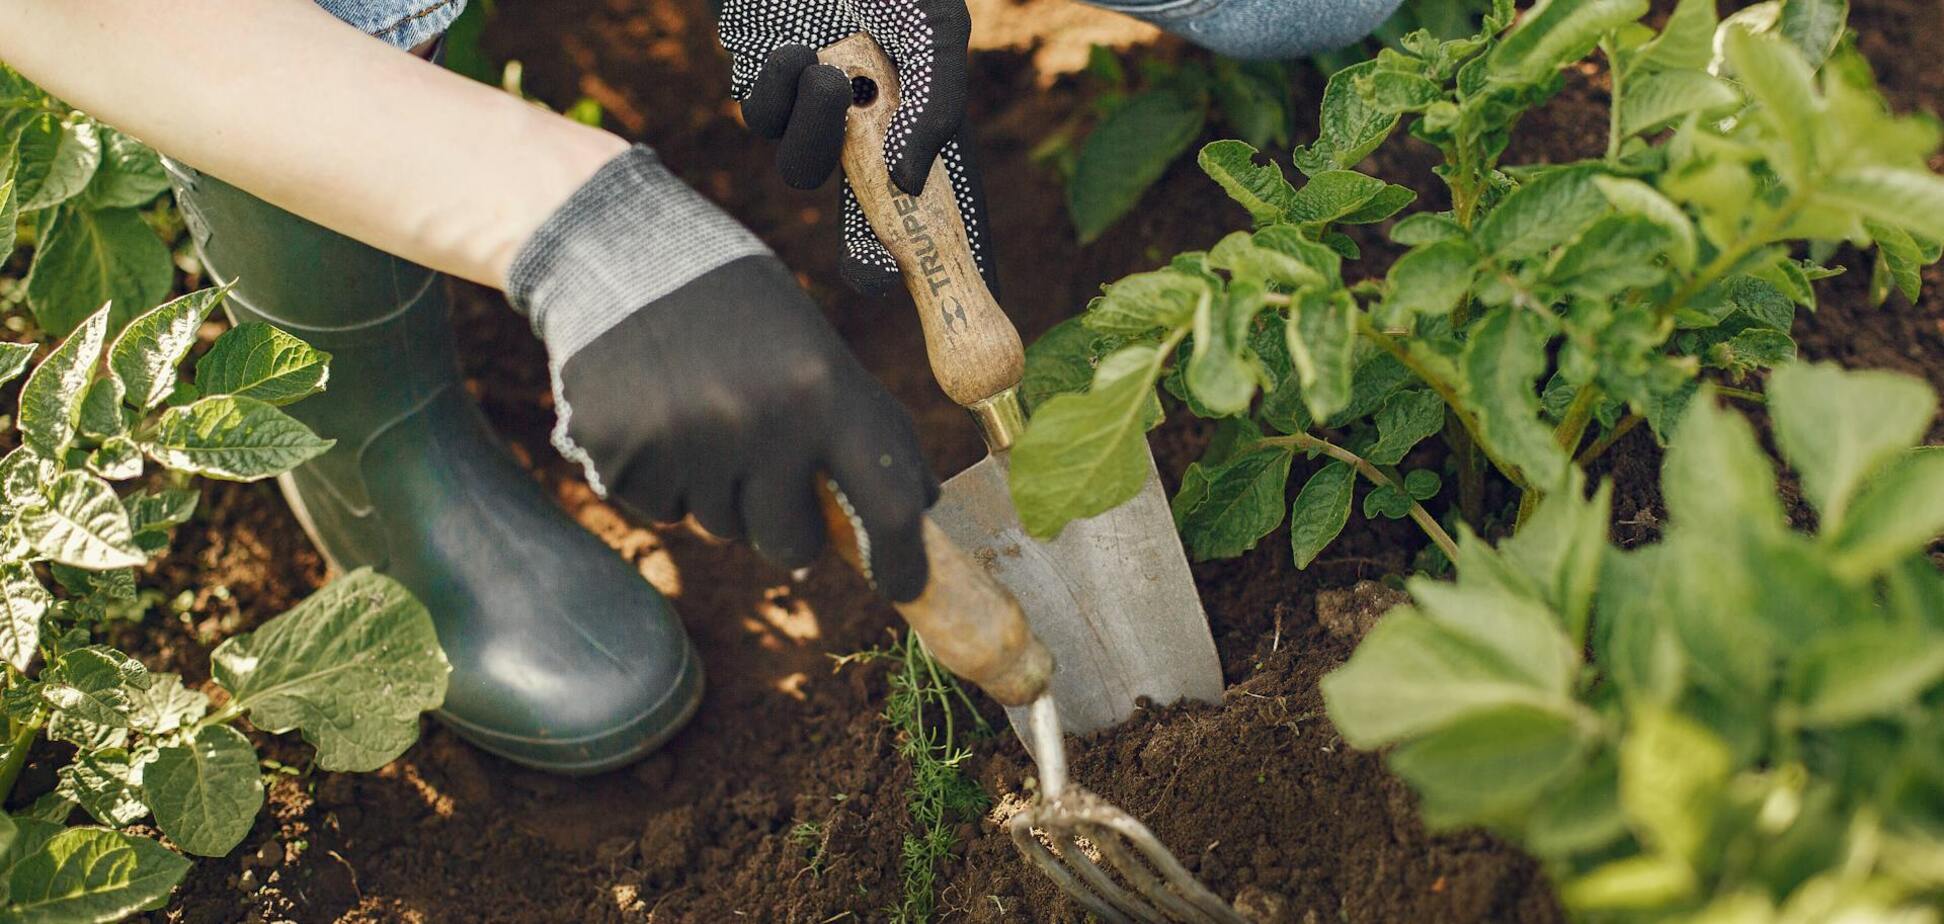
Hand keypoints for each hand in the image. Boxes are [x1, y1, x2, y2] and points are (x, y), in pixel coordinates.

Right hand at [510, 147, 938, 601]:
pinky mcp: (621, 456)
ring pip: (720, 529)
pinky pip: (660, 512)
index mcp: (823, 390)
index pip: (887, 506)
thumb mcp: (817, 350)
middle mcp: (759, 423)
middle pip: (793, 545)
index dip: (901, 561)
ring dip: (717, 492)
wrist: (619, 254)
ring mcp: (686, 445)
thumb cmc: (739, 311)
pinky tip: (653, 415)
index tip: (903, 585)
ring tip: (699, 412)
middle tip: (765, 466)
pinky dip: (661, 479)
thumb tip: (920, 508)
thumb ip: (865, 427)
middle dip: (786, 524)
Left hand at [717, 0, 998, 296]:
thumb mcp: (935, 27)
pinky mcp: (759, 76)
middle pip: (864, 214)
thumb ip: (936, 104)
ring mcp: (810, 103)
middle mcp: (866, 118)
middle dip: (865, 253)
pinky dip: (778, 91)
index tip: (952, 294)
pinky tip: (794, 47)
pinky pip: (761, 117)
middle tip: (870, 272)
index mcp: (919, 111)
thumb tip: (909, 183)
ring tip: (827, 69)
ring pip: (802, 168)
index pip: (937, 198)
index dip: (941, 252)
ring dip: (814, 131)